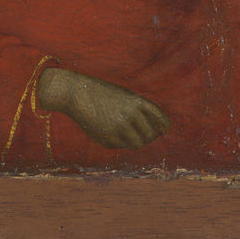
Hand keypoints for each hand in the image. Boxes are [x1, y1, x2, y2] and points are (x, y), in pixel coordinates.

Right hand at [37, 67, 169, 148]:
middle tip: (142, 136)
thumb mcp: (123, 96)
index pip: (161, 119)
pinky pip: (120, 145)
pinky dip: (117, 141)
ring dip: (134, 142)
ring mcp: (119, 128)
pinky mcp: (107, 139)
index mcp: (137, 101)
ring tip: (126, 135)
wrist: (76, 93)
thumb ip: (139, 111)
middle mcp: (130, 115)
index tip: (162, 131)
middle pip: (150, 135)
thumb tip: (155, 133)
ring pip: (137, 144)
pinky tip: (106, 130)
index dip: (163, 127)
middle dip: (148, 137)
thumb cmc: (101, 93)